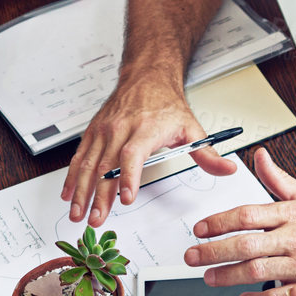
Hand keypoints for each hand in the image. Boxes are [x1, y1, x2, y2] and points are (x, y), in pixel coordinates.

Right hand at [62, 75, 236, 226]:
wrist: (147, 76)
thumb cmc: (166, 103)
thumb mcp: (191, 127)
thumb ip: (207, 154)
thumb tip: (227, 169)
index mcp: (146, 129)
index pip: (133, 155)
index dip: (128, 177)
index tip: (126, 198)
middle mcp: (120, 129)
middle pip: (106, 166)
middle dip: (99, 196)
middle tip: (96, 219)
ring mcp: (104, 131)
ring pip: (88, 164)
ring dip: (81, 191)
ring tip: (77, 214)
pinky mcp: (93, 132)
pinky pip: (80, 157)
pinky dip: (72, 177)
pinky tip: (68, 194)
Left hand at [183, 148, 295, 295]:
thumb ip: (278, 179)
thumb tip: (260, 156)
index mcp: (291, 214)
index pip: (248, 215)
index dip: (219, 222)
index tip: (200, 229)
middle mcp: (294, 238)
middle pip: (246, 245)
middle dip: (214, 252)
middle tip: (193, 256)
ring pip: (257, 271)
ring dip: (229, 276)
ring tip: (209, 277)